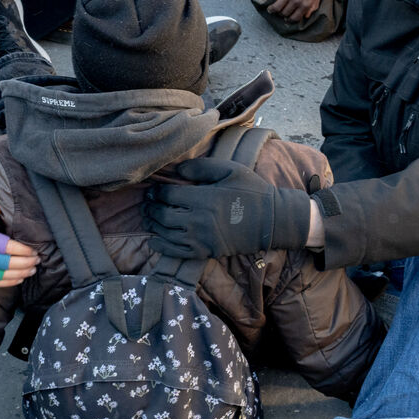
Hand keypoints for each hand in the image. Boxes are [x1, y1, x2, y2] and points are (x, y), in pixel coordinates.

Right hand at [0, 205, 38, 286]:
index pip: (6, 247)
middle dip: (25, 262)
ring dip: (20, 273)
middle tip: (37, 260)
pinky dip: (8, 282)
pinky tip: (19, 279)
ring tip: (32, 270)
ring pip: (3, 274)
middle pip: (7, 262)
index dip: (22, 250)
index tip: (33, 250)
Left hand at [143, 158, 311, 259]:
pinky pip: (176, 252)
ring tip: (149, 218)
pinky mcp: (206, 251)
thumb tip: (176, 169)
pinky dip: (161, 246)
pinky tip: (154, 240)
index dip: (156, 191)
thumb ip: (201, 166)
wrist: (271, 220)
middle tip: (147, 203)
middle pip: (163, 215)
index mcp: (204, 197)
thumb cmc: (251, 190)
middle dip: (151, 208)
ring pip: (166, 234)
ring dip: (153, 226)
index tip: (153, 190)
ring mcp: (202, 238)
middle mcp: (199, 219)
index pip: (168, 194)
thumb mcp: (229, 169)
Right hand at [266, 0, 328, 21]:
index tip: (286, 18)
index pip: (294, 18)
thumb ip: (312, 7)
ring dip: (271, 9)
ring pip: (276, 7)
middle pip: (284, 13)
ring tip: (270, 8)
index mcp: (305, 5)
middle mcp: (295, 1)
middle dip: (281, 14)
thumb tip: (306, 16)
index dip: (289, 19)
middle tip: (278, 11)